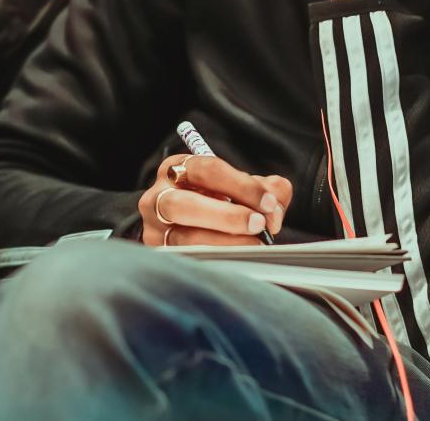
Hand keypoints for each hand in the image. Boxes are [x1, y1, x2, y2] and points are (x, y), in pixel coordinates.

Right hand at [138, 154, 291, 246]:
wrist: (187, 226)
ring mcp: (155, 230)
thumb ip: (267, 189)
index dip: (242, 186)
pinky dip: (216, 260)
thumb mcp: (243, 187)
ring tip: (254, 245)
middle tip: (260, 225)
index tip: (268, 203)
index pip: (209, 170)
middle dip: (228, 216)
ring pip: (183, 238)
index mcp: (180, 168)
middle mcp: (159, 196)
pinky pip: (186, 261)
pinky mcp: (160, 256)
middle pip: (186, 204)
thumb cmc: (221, 201)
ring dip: (224, 243)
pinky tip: (237, 260)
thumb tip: (274, 206)